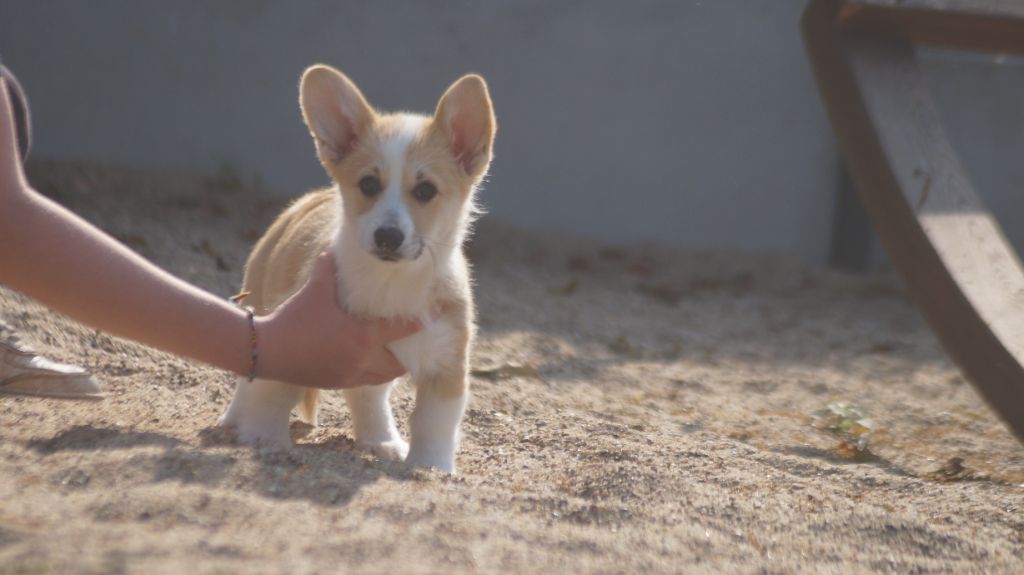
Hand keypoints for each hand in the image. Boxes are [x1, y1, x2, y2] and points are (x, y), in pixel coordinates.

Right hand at [254, 252, 420, 388]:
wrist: (267, 351)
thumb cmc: (293, 318)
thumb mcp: (315, 290)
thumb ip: (329, 268)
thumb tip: (334, 247)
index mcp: (363, 336)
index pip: (403, 330)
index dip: (422, 322)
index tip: (436, 315)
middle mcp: (362, 359)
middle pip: (399, 363)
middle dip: (408, 353)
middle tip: (413, 341)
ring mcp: (351, 375)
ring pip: (384, 376)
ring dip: (391, 366)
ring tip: (394, 353)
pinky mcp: (338, 384)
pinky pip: (365, 381)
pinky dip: (373, 373)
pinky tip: (369, 361)